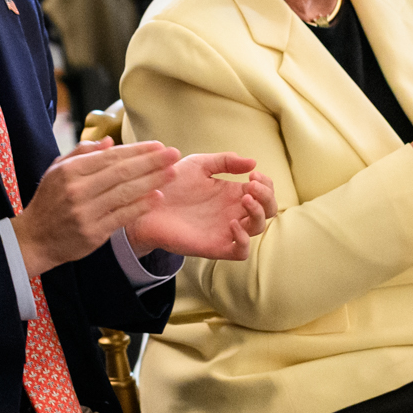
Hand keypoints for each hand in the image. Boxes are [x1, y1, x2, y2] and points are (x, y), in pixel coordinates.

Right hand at [14, 141, 182, 273]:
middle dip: (151, 162)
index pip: (110, 156)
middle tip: (174, 154)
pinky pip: (122, 216)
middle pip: (122, 172)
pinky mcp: (93, 233)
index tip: (158, 146)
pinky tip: (157, 197)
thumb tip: (109, 142)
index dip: (137, 150)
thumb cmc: (49, 201)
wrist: (35, 238)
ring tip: (171, 173)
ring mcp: (85, 212)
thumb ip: (82, 153)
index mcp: (70, 170)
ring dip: (152, 181)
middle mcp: (77, 189)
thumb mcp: (57, 170)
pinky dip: (141, 206)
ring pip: (125, 193)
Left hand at [124, 151, 271, 261]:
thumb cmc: (170, 183)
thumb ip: (225, 161)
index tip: (253, 175)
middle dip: (267, 197)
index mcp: (232, 193)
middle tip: (252, 186)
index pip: (264, 192)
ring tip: (244, 199)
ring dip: (258, 213)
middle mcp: (233, 211)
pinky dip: (243, 239)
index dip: (266, 184)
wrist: (144, 202)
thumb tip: (254, 163)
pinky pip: (240, 252)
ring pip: (257, 229)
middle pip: (268, 211)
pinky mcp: (214, 246)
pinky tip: (232, 223)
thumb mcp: (199, 164)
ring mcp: (225, 230)